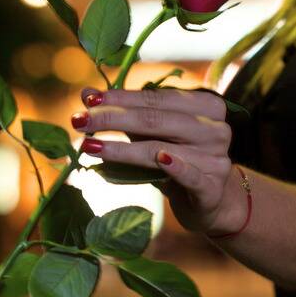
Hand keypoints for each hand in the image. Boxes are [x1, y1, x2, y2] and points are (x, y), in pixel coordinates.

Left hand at [72, 87, 246, 235]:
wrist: (212, 202)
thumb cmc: (178, 161)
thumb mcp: (153, 136)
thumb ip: (125, 114)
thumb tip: (87, 94)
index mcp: (206, 105)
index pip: (155, 98)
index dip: (120, 98)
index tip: (88, 99)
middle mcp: (215, 128)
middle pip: (155, 120)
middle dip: (112, 119)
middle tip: (79, 121)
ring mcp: (216, 158)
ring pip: (161, 148)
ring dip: (122, 149)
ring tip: (89, 147)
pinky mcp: (212, 188)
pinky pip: (191, 175)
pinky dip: (175, 167)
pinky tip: (160, 159)